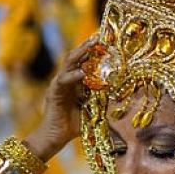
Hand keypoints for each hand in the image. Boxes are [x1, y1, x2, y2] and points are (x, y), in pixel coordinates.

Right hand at [24, 34, 99, 160]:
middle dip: (88, 46)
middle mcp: (66, 79)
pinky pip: (64, 81)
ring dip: (81, 53)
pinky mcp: (54, 93)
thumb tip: (120, 94)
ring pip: (69, 63)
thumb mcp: (94, 109)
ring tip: (92, 44)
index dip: (94, 51)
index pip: (84, 61)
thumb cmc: (74, 125)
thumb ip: (102, 100)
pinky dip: (74, 76)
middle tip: (100, 35)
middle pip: (76, 57)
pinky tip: (83, 72)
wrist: (56, 138)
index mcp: (75, 81)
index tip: (107, 40)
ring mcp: (58, 84)